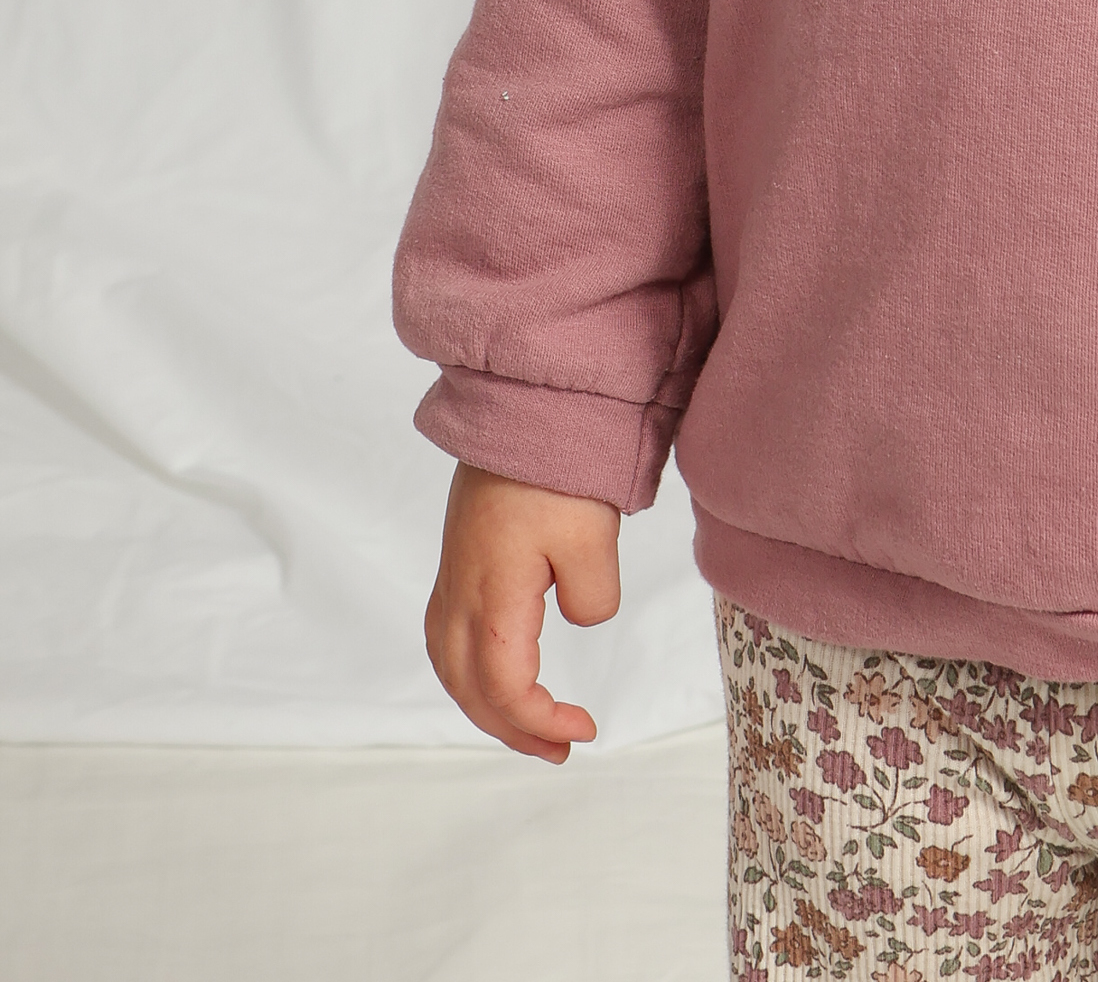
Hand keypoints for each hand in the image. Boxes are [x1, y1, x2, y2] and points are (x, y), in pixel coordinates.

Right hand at [423, 462, 621, 758]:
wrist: (520, 406)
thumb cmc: (555, 469)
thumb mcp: (593, 541)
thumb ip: (593, 600)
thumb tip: (581, 619)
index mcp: (491, 600)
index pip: (505, 690)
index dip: (541, 722)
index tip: (586, 729)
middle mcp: (460, 595)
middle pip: (470, 689)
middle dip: (512, 728)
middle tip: (560, 748)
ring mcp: (453, 576)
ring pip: (451, 666)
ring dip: (486, 704)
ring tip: (529, 724)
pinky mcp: (457, 558)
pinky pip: (447, 637)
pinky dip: (469, 670)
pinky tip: (495, 670)